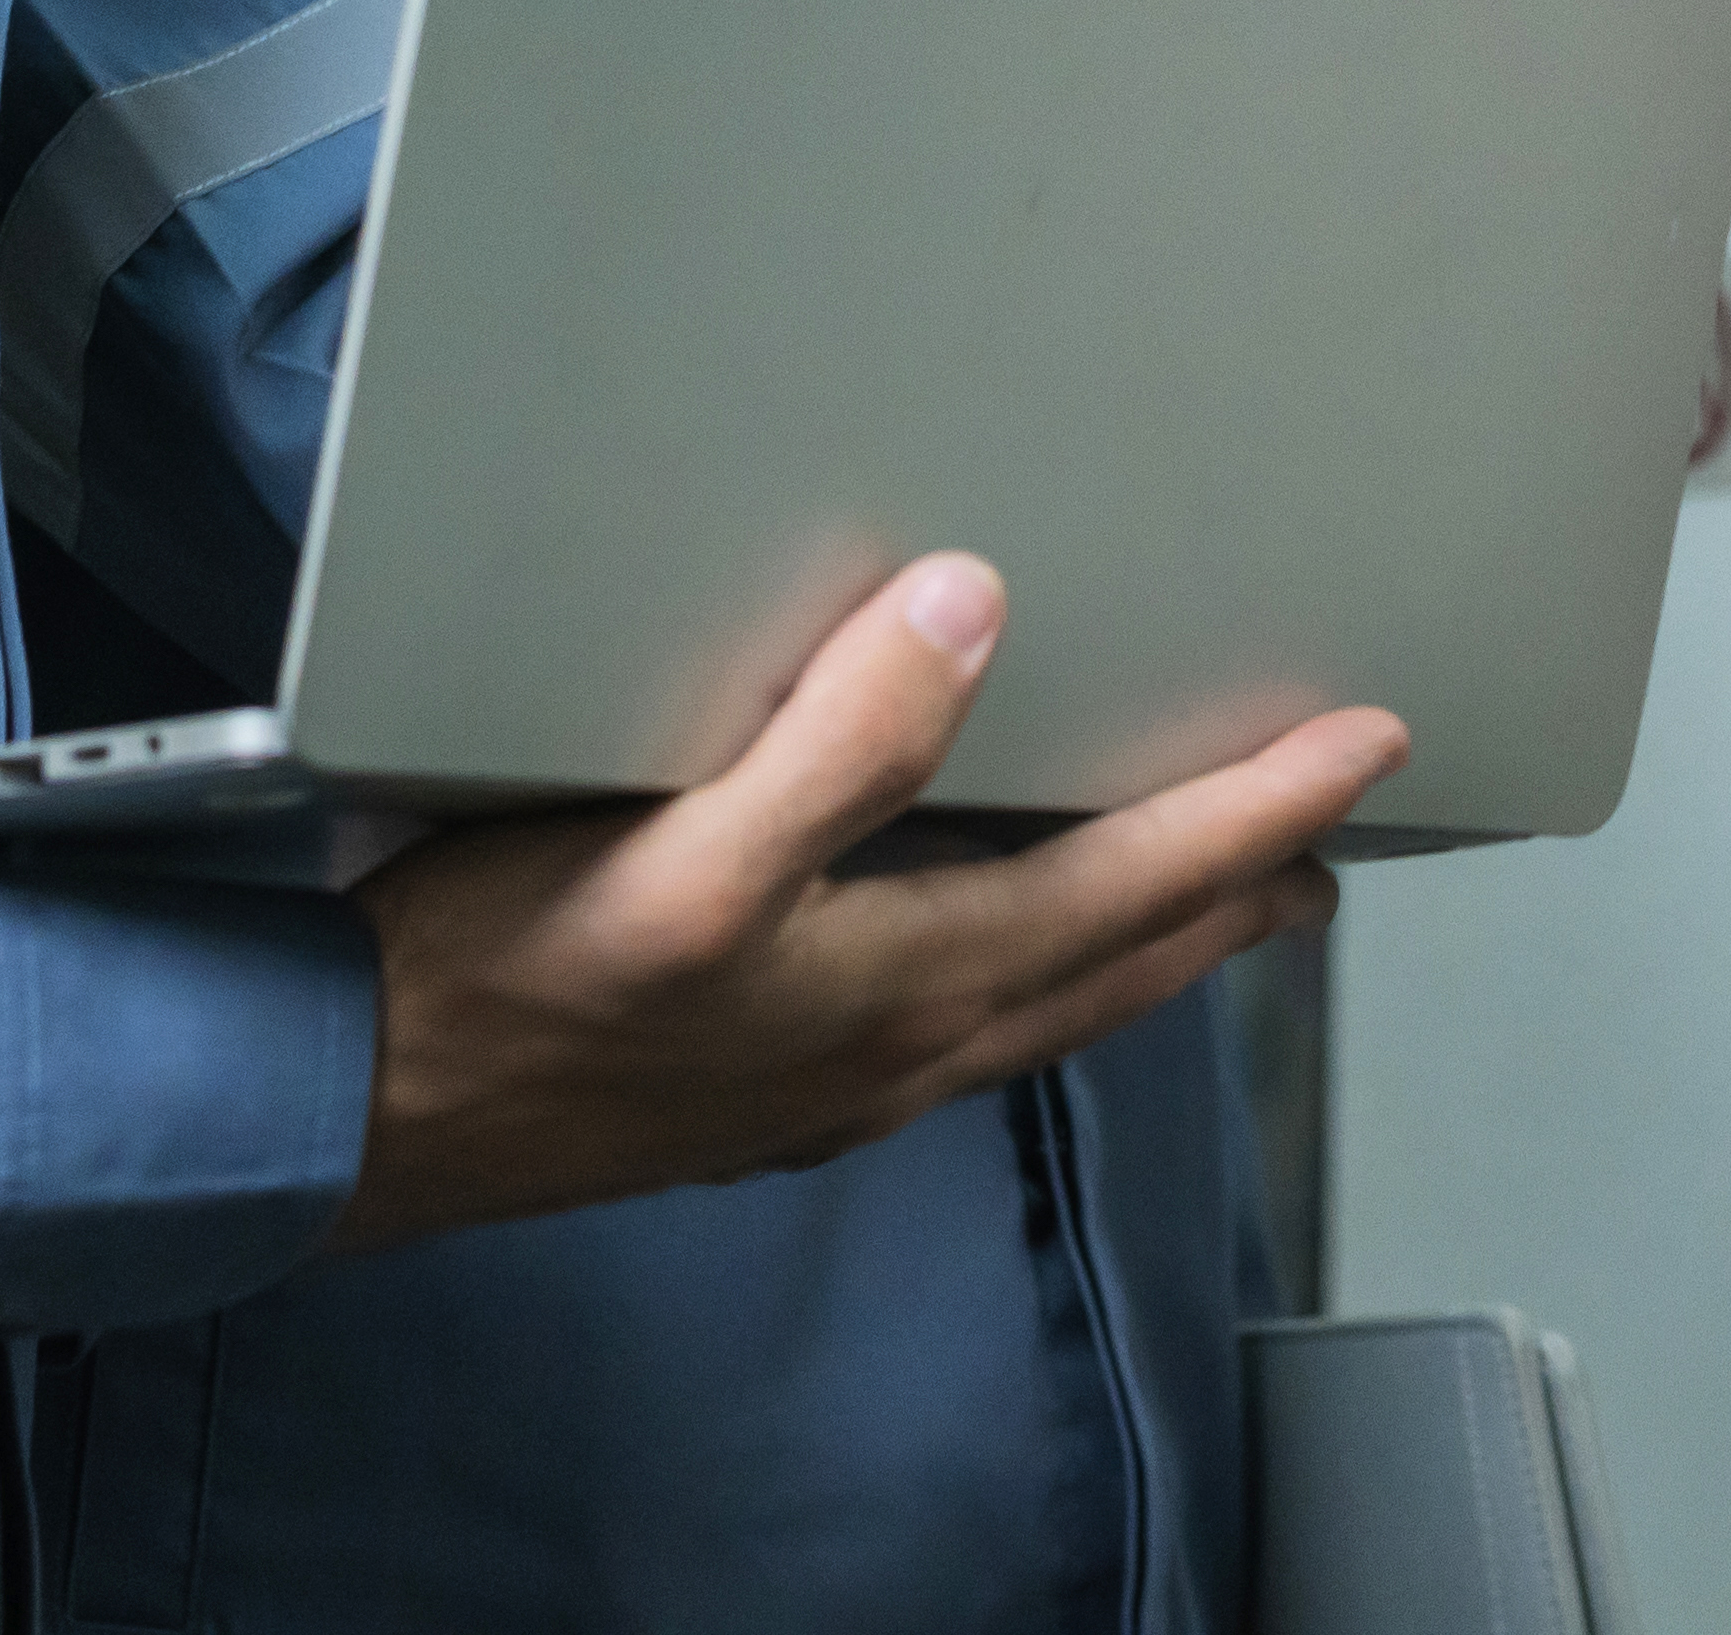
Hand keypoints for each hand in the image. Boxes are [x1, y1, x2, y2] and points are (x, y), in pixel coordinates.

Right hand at [329, 554, 1400, 1248]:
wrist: (359, 1117)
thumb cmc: (503, 989)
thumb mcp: (673, 854)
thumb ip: (835, 743)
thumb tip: (969, 613)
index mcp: (901, 979)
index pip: (1139, 884)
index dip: (1263, 809)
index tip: (1372, 747)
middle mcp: (895, 1044)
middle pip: (1124, 960)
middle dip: (1240, 887)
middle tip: (1332, 830)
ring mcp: (833, 1078)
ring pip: (1051, 1000)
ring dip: (1151, 938)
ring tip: (1216, 889)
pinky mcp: (767, 1084)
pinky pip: (965, 1021)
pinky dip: (1038, 970)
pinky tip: (1001, 948)